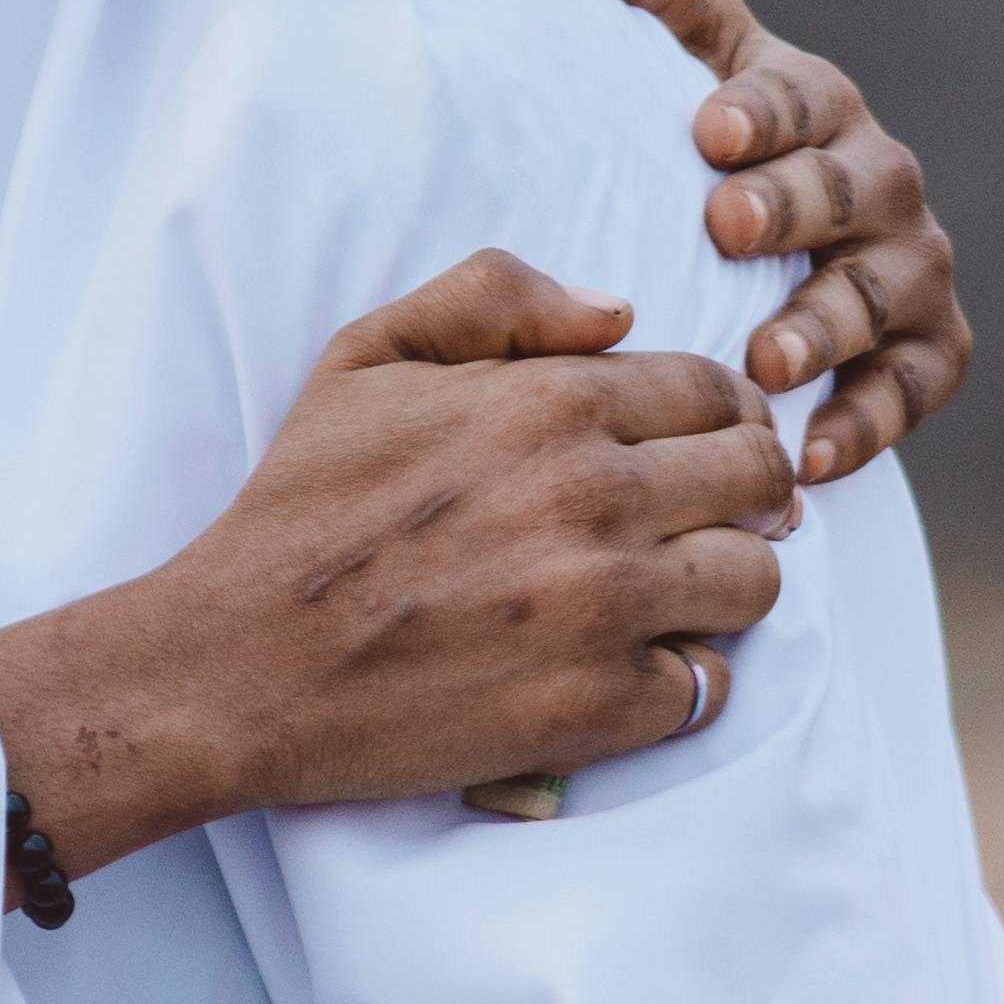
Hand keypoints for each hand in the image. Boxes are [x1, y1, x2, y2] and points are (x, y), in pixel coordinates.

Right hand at [0, 249, 791, 892]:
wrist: (242, 660)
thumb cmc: (305, 502)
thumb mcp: (369, 354)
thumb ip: (495, 297)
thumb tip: (619, 311)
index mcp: (549, 400)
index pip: (717, 388)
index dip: (723, 411)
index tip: (703, 439)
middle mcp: (595, 496)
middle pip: (760, 478)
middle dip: (744, 488)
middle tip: (700, 511)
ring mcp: (606, 608)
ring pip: (757, 581)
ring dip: (725, 579)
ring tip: (669, 586)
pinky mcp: (601, 707)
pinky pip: (709, 684)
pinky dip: (680, 673)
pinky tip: (625, 659)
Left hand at [562, 0, 966, 485]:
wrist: (773, 243)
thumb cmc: (710, 140)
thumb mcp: (682, 59)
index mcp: (813, 98)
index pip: (794, 93)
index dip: (758, 110)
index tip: (709, 128)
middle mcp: (877, 175)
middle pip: (848, 186)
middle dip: (793, 206)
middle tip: (727, 230)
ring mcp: (909, 263)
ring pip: (881, 292)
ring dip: (825, 325)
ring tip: (763, 358)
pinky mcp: (928, 346)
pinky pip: (913, 386)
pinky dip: (866, 422)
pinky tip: (808, 453)